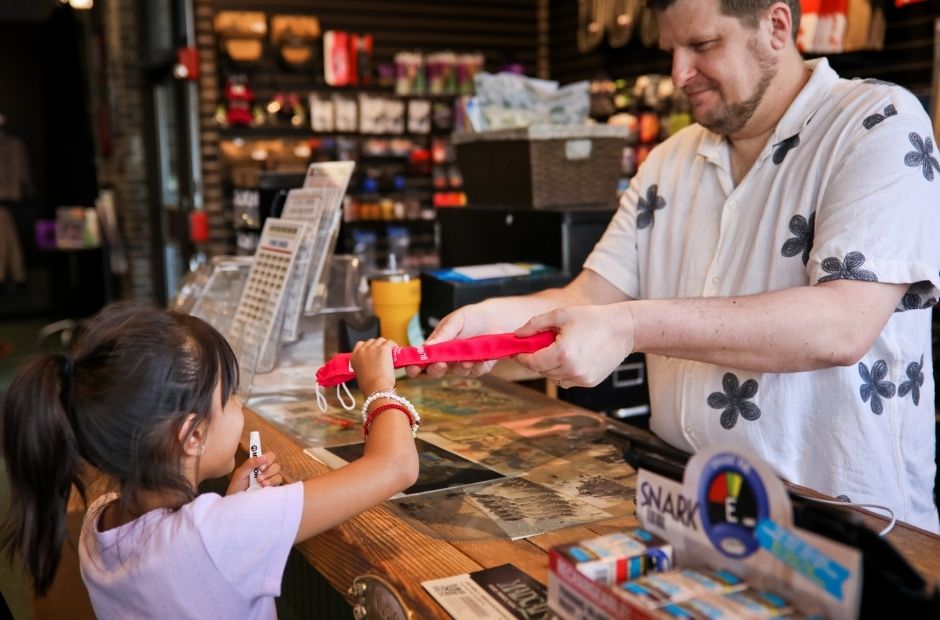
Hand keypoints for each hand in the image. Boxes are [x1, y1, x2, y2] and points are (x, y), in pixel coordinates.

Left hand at [227, 452, 282, 493]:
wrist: (237, 504)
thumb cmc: (237, 488)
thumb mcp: (240, 474)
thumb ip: (250, 464)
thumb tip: (263, 457)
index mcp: (258, 465)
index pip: (269, 456)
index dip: (268, 458)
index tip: (261, 465)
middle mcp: (265, 472)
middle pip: (275, 464)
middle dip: (268, 468)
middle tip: (259, 474)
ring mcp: (270, 480)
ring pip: (278, 473)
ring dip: (270, 476)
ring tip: (260, 482)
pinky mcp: (272, 488)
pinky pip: (279, 482)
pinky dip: (272, 482)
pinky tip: (264, 486)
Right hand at [351, 337, 396, 395]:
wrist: (376, 388)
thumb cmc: (370, 387)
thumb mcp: (361, 374)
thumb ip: (364, 365)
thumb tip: (374, 363)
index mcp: (354, 357)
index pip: (360, 344)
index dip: (368, 347)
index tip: (374, 352)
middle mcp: (362, 350)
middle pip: (371, 341)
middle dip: (377, 346)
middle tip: (384, 355)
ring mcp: (372, 348)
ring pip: (381, 341)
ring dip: (385, 346)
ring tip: (391, 353)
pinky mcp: (383, 348)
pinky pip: (390, 343)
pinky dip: (393, 346)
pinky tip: (396, 351)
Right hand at [404, 302, 501, 378]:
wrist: (496, 318)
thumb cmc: (471, 317)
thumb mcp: (455, 321)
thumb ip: (442, 334)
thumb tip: (426, 347)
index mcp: (436, 346)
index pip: (421, 360)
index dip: (414, 366)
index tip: (412, 368)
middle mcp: (447, 358)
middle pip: (435, 372)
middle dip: (435, 370)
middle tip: (440, 364)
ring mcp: (462, 364)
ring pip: (456, 373)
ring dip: (459, 368)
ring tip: (465, 360)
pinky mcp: (478, 368)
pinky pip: (475, 372)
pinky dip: (476, 367)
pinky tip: (478, 360)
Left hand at [514, 303, 634, 387]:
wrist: (623, 330)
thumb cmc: (593, 319)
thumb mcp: (561, 315)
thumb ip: (535, 324)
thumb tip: (518, 334)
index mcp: (562, 352)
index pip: (532, 363)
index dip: (522, 358)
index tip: (519, 352)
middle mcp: (571, 369)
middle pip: (542, 371)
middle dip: (538, 359)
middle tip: (542, 345)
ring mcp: (581, 378)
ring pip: (554, 378)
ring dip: (551, 367)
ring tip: (562, 350)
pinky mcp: (589, 382)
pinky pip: (567, 380)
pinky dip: (564, 372)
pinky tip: (574, 357)